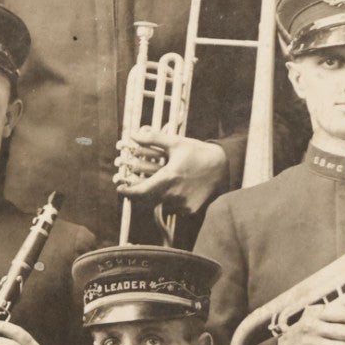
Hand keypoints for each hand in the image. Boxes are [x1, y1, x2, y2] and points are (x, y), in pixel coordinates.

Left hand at [113, 128, 228, 214]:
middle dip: (138, 192)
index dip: (127, 192)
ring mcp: (183, 204)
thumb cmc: (198, 153)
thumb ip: (153, 139)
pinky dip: (167, 201)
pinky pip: (172, 208)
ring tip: (151, 187)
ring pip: (160, 204)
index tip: (119, 188)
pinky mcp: (190, 210)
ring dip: (153, 197)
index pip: (140, 191)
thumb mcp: (176, 143)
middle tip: (131, 185)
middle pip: (148, 199)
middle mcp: (174, 194)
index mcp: (168, 178)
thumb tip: (133, 134)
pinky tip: (169, 192)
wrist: (224, 167)